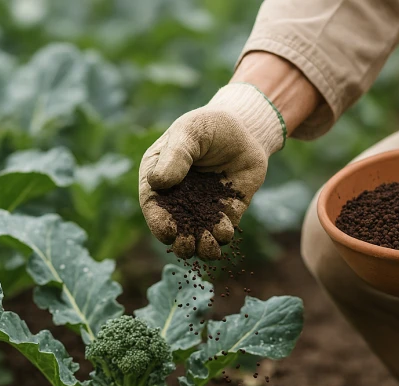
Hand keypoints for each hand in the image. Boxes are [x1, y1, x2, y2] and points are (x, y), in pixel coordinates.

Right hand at [139, 83, 285, 259]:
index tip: (168, 231)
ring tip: (209, 247)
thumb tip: (158, 182)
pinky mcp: (226, 212)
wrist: (246, 129)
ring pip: (198, 235)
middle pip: (174, 228)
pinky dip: (223, 235)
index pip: (153, 206)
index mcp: (159, 179)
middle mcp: (178, 199)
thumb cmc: (208, 126)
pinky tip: (225, 231)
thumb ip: (175, 155)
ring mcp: (202, 208)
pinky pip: (222, 230)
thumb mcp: (188, 132)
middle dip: (180, 241)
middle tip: (187, 245)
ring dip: (202, 246)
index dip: (158, 222)